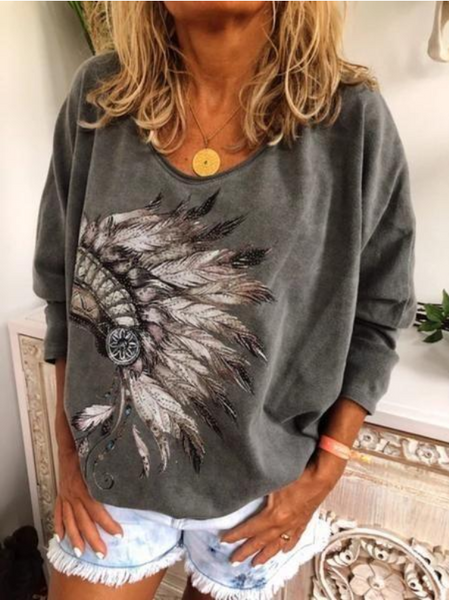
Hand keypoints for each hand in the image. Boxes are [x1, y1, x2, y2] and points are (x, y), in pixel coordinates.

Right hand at [54, 448, 123, 558]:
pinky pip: (59, 513)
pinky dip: (59, 526)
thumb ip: (115, 474)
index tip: (119, 535)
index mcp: (85, 488)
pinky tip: (61, 538)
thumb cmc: (88, 449)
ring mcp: (65, 495)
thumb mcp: (103, 461)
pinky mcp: (61, 493)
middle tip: (103, 554)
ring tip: (80, 553)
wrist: (70, 442)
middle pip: (84, 522)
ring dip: (75, 539)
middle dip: (93, 539)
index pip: (97, 511)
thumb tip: (135, 481)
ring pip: (70, 521)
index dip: (108, 524)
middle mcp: (74, 495)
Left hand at [220, 449, 345, 566]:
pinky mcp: (304, 521)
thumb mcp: (272, 482)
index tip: (224, 540)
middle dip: (246, 552)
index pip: (249, 529)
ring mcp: (295, 525)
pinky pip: (294, 538)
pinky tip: (283, 551)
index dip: (235, 535)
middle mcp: (283, 524)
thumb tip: (241, 492)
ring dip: (265, 555)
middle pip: (261, 542)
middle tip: (234, 560)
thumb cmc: (298, 474)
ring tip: (256, 563)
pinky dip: (286, 546)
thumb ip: (257, 489)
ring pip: (277, 545)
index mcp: (274, 515)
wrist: (322, 475)